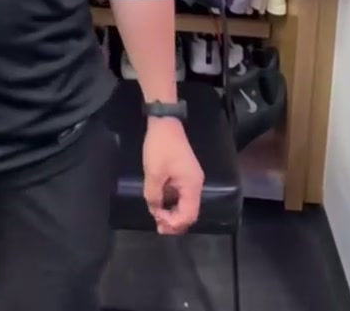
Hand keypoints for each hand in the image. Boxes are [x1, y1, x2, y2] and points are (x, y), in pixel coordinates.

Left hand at [142, 117, 203, 234]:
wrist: (165, 122)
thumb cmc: (160, 147)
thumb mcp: (153, 173)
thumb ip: (154, 196)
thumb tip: (155, 210)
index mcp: (192, 185)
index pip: (188, 215)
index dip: (174, 223)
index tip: (157, 221)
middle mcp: (196, 184)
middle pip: (189, 212)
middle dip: (175, 222)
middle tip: (159, 227)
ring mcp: (191, 178)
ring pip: (185, 204)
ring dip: (173, 213)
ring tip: (158, 218)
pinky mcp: (185, 174)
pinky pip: (181, 194)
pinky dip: (172, 202)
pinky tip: (161, 204)